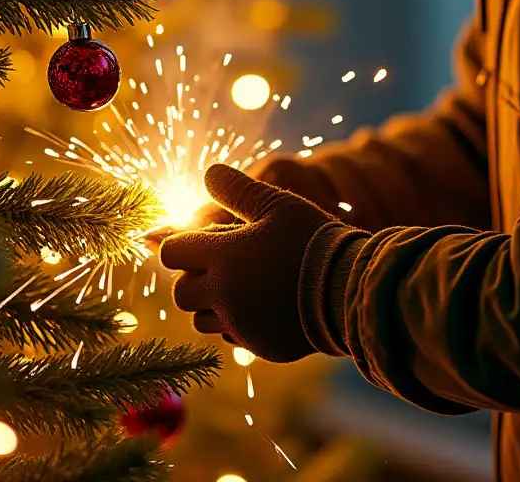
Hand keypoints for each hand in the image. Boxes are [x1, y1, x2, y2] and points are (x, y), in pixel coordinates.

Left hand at [159, 163, 334, 362]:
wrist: (348, 288)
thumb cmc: (310, 238)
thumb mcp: (276, 204)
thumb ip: (238, 190)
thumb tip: (210, 173)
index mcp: (221, 256)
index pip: (172, 253)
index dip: (182, 244)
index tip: (204, 239)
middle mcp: (222, 295)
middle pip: (181, 293)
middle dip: (194, 277)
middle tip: (224, 263)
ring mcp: (240, 324)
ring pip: (200, 320)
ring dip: (211, 303)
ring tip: (243, 285)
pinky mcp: (260, 346)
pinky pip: (232, 337)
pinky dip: (237, 323)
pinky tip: (263, 306)